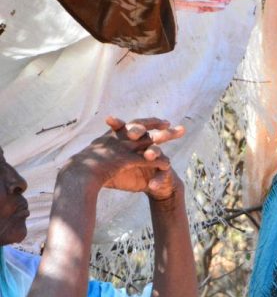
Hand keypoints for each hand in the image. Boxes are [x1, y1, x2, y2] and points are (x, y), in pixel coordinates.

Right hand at [62, 117, 184, 195]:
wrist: (76, 176)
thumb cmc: (82, 169)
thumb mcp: (94, 155)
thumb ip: (104, 149)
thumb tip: (103, 148)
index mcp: (112, 135)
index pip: (134, 124)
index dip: (149, 122)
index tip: (164, 121)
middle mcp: (118, 138)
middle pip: (144, 129)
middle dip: (161, 127)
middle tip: (178, 127)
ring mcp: (122, 148)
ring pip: (148, 140)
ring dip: (165, 138)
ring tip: (180, 135)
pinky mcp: (124, 160)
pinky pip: (145, 159)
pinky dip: (157, 161)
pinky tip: (168, 164)